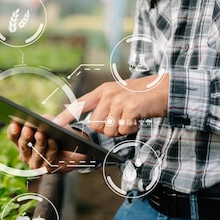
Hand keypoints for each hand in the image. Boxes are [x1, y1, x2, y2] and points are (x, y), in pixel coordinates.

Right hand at [7, 117, 90, 172]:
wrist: (73, 146)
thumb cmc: (57, 132)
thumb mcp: (50, 122)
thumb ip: (43, 120)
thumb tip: (38, 121)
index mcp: (22, 140)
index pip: (13, 136)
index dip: (13, 131)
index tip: (15, 124)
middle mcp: (25, 153)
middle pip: (23, 145)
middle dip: (25, 137)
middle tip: (27, 129)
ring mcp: (35, 163)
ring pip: (36, 153)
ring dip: (39, 143)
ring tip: (41, 134)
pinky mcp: (46, 169)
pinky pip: (48, 159)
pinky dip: (51, 149)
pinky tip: (52, 141)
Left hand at [54, 73, 169, 136]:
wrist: (166, 89)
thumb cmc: (143, 95)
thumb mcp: (120, 94)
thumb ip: (105, 105)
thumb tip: (93, 124)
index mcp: (103, 90)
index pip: (79, 104)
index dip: (65, 116)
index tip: (53, 125)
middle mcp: (108, 94)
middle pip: (94, 124)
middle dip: (107, 129)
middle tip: (121, 120)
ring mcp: (119, 100)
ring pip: (108, 130)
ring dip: (120, 130)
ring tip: (131, 118)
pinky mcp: (131, 108)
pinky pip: (123, 129)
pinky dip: (131, 129)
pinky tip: (138, 119)